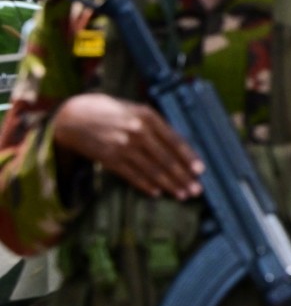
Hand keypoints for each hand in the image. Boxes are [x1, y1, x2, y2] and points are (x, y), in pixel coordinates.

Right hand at [52, 94, 201, 199]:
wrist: (74, 116)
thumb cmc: (112, 111)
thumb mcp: (137, 110)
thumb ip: (157, 126)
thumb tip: (180, 147)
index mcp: (147, 116)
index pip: (174, 140)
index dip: (188, 157)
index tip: (200, 170)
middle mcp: (137, 131)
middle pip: (165, 159)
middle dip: (183, 176)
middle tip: (196, 190)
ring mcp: (122, 146)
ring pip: (151, 170)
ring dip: (169, 185)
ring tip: (182, 195)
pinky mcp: (109, 159)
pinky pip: (132, 175)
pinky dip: (146, 185)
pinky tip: (157, 193)